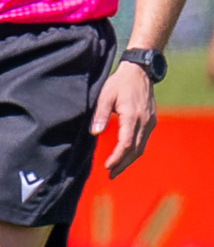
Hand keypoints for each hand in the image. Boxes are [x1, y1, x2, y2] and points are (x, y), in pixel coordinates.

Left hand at [91, 60, 156, 177]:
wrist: (140, 71)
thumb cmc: (119, 82)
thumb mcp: (105, 95)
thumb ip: (100, 114)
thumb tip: (95, 133)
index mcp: (132, 116)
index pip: (126, 144)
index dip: (117, 158)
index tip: (107, 167)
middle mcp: (144, 122)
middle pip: (135, 150)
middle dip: (123, 164)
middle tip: (111, 175)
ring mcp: (150, 122)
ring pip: (141, 147)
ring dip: (129, 160)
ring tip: (117, 169)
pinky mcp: (151, 121)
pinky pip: (144, 140)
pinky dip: (135, 151)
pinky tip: (126, 155)